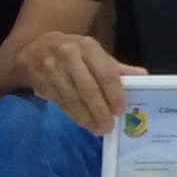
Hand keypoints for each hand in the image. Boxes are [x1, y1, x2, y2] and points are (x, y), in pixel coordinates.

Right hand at [14, 32, 139, 128]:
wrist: (33, 49)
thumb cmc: (72, 51)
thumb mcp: (93, 53)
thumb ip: (116, 67)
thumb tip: (143, 76)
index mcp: (87, 46)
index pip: (105, 73)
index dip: (114, 94)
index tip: (121, 110)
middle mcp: (69, 56)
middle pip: (88, 89)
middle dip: (100, 111)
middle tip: (109, 127)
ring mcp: (52, 70)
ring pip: (73, 99)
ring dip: (87, 118)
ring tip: (98, 129)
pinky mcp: (41, 83)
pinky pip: (61, 104)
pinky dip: (74, 116)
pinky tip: (84, 123)